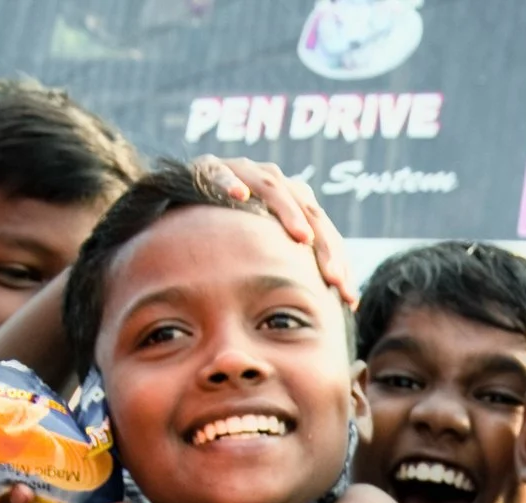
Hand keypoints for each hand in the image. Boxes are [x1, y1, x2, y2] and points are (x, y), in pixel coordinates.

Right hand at [190, 156, 357, 307]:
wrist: (177, 207)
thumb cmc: (226, 239)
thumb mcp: (262, 259)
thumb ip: (290, 275)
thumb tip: (335, 312)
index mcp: (294, 203)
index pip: (324, 232)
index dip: (339, 262)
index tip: (348, 297)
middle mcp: (274, 183)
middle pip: (307, 209)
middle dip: (323, 245)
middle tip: (333, 277)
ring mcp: (243, 171)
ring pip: (273, 186)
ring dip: (288, 211)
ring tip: (300, 237)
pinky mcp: (208, 166)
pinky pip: (220, 170)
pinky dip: (229, 181)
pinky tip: (238, 197)